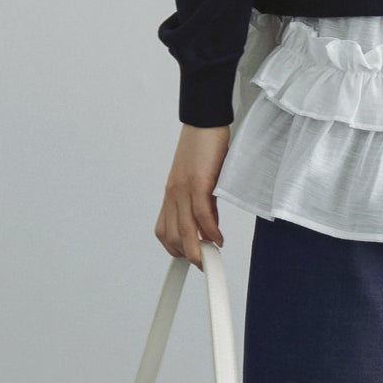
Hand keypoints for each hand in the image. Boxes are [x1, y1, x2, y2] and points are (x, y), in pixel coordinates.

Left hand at [155, 123, 230, 269]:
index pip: (165, 231)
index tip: (191, 259)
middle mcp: (173, 194)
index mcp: (172, 193)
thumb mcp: (199, 177)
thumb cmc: (203, 145)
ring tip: (210, 259)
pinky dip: (210, 230)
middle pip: (172, 237)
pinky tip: (218, 238)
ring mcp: (183, 189)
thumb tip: (210, 223)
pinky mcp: (198, 181)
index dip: (176, 250)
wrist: (205, 119)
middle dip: (188, 256)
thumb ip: (203, 200)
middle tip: (205, 264)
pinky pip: (201, 214)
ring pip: (184, 230)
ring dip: (197, 250)